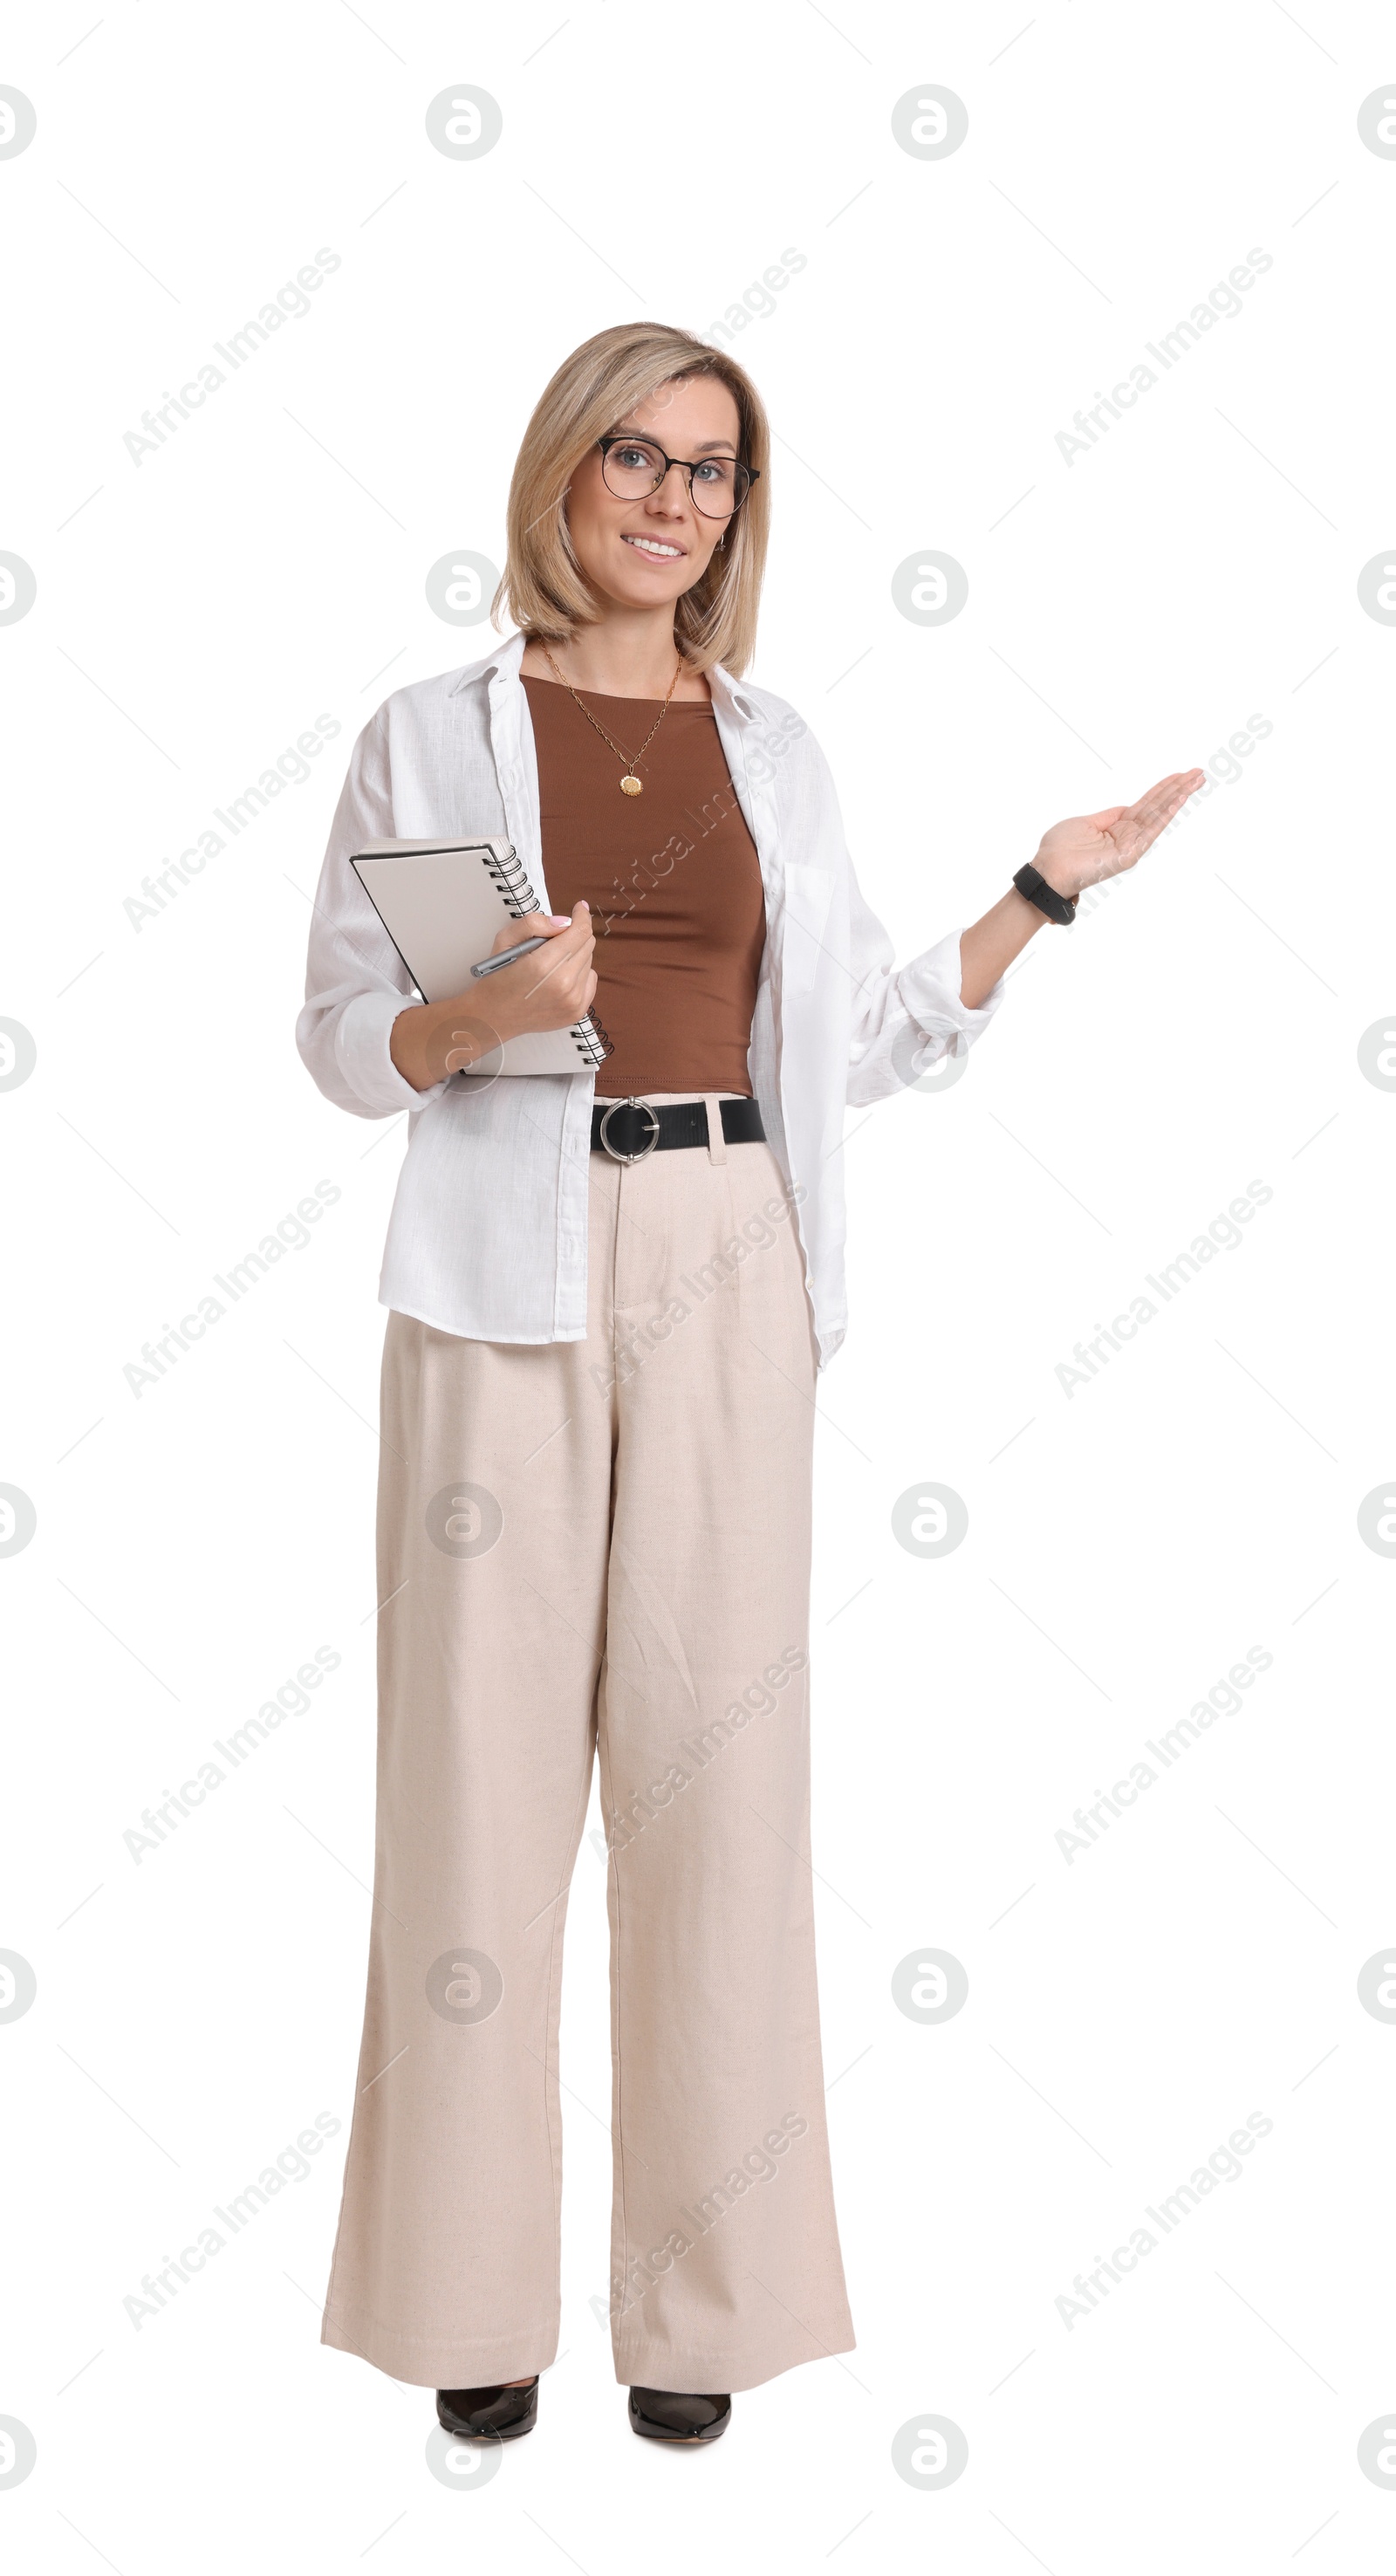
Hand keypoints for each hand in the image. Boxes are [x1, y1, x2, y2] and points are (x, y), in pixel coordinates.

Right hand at [389, 904, 597, 1090]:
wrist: (493, 1017)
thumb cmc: (498, 978)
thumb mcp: (505, 940)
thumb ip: (534, 924)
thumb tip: (564, 922)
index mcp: (543, 965)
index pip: (579, 932)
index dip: (581, 916)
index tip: (579, 909)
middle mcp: (563, 985)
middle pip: (587, 945)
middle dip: (575, 935)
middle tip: (556, 938)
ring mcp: (572, 1001)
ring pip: (589, 962)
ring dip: (575, 955)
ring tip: (552, 962)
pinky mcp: (577, 1012)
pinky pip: (591, 980)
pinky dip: (579, 974)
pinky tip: (559, 977)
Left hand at [1032, 770, 1204, 900]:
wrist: (1048, 869)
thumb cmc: (1059, 849)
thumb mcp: (1086, 823)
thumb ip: (1108, 816)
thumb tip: (1125, 808)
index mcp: (1118, 826)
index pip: (1147, 803)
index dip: (1164, 788)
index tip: (1181, 774)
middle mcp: (1128, 835)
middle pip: (1158, 806)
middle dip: (1179, 788)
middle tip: (1199, 772)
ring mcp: (1131, 845)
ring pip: (1160, 815)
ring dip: (1180, 796)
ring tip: (1197, 780)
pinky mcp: (1129, 854)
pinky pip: (1151, 830)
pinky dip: (1167, 814)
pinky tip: (1180, 800)